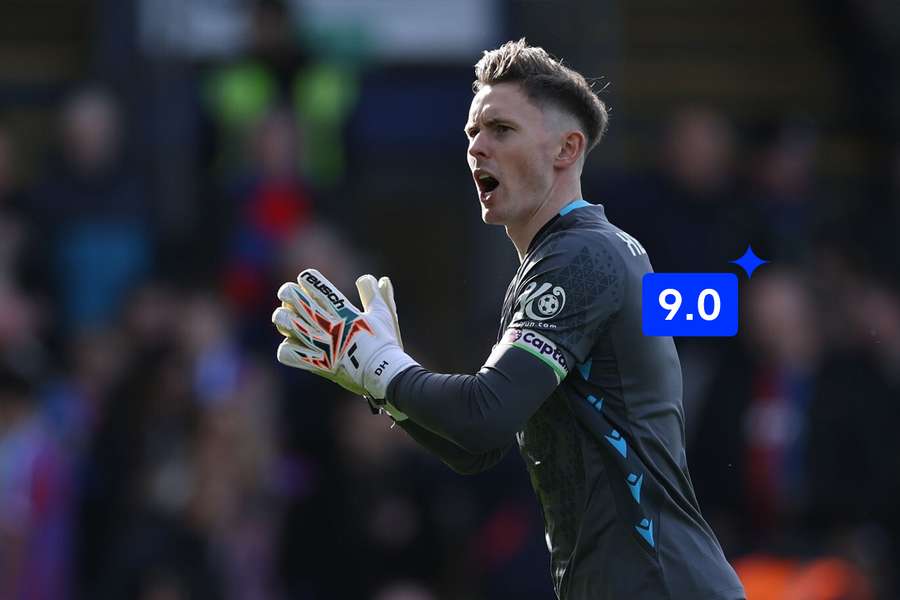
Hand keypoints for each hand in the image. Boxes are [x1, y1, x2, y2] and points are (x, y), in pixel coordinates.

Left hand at [272, 269, 417, 409]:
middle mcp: (327, 325)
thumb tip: (369, 278)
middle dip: (288, 292)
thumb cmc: (385, 343)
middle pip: (295, 299)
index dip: (307, 279)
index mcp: (342, 311)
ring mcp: (318, 345)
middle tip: (288, 294)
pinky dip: (287, 348)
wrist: (383, 373)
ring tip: (285, 317)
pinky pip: (287, 353)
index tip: (306, 280)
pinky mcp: (314, 363)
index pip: (317, 285)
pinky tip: (293, 344)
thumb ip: (373, 294)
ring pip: (286, 323)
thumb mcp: (383, 314)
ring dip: (282, 317)